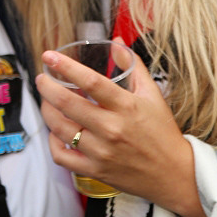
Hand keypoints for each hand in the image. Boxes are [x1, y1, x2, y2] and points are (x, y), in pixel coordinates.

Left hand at [36, 38, 206, 216]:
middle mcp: (112, 129)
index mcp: (127, 106)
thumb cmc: (163, 133)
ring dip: (47, 111)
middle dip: (47, 87)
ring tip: (47, 101)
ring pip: (60, 128)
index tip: (49, 56)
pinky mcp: (95, 170)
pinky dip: (52, 142)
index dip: (66, 66)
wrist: (175, 175)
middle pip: (68, 103)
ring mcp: (102, 152)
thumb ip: (133, 66)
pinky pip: (62, 156)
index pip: (91, 81)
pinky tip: (55, 132)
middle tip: (42, 78)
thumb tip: (116, 42)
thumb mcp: (153, 95)